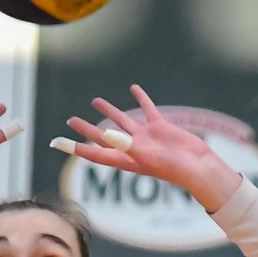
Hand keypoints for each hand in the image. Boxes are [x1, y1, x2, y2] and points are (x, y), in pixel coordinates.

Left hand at [54, 84, 240, 212]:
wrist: (197, 166)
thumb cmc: (172, 168)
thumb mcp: (146, 157)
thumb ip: (126, 146)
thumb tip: (105, 135)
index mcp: (125, 160)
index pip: (94, 154)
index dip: (77, 149)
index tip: (59, 144)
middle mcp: (132, 149)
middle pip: (103, 137)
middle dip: (87, 130)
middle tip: (71, 121)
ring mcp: (145, 138)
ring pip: (123, 121)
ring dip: (109, 111)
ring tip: (95, 101)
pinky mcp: (160, 127)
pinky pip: (147, 109)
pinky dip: (141, 98)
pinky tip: (133, 88)